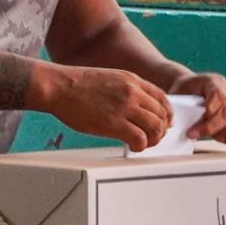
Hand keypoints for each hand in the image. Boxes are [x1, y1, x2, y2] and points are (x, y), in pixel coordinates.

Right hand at [47, 66, 171, 151]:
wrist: (58, 86)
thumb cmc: (76, 84)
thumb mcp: (109, 78)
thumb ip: (125, 90)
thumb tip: (135, 108)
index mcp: (131, 80)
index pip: (162, 97)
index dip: (167, 113)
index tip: (164, 122)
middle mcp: (132, 92)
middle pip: (161, 114)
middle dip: (161, 129)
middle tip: (154, 137)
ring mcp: (124, 107)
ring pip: (155, 127)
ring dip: (154, 139)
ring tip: (144, 144)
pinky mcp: (114, 123)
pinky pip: (140, 138)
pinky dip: (141, 146)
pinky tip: (133, 147)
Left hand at [170, 71, 225, 144]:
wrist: (191, 91)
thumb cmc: (184, 92)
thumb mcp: (178, 92)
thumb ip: (178, 103)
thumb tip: (176, 119)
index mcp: (215, 81)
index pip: (219, 94)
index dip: (213, 106)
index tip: (204, 115)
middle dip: (211, 126)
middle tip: (192, 134)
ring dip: (223, 133)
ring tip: (205, 136)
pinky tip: (221, 140)